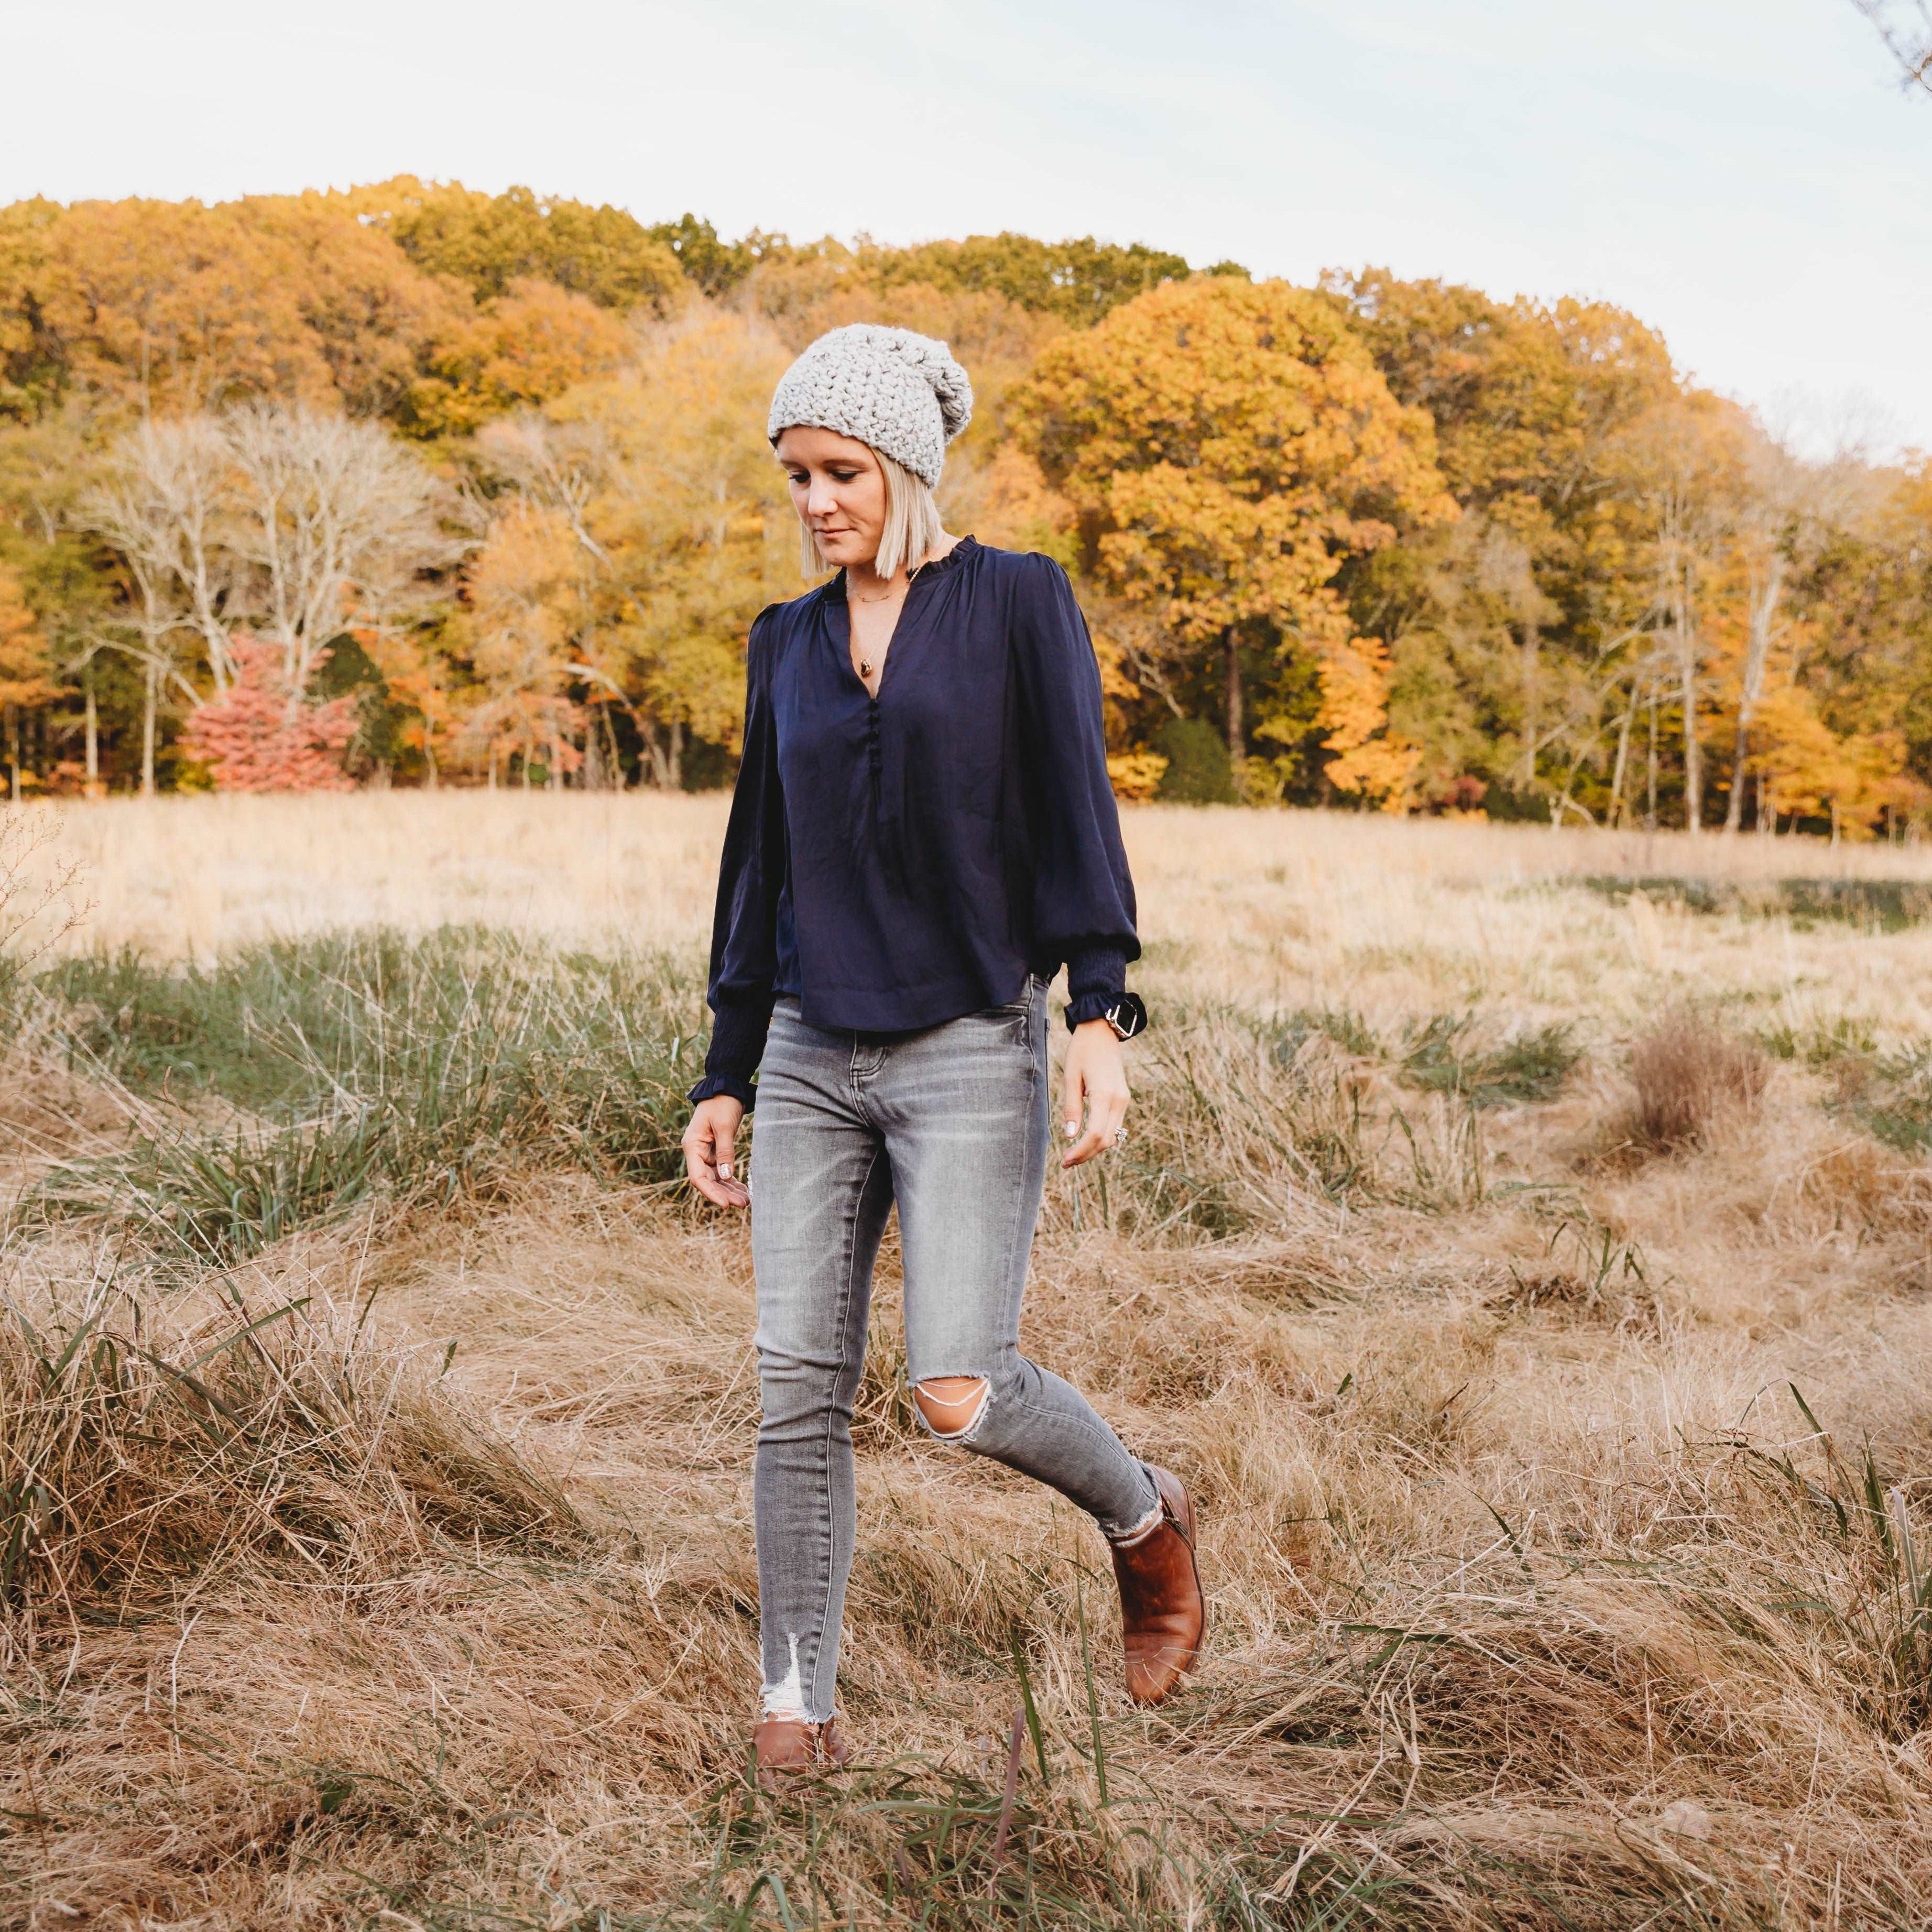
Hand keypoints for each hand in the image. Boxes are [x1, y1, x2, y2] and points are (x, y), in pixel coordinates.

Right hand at [682, 1096, 748, 1206]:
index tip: (725, 1205)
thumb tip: (726, 1177)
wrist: (726, 1088)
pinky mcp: (716, 1151)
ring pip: (716, 1178)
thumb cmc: (723, 1104)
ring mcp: (706, 1153)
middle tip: (743, 1204)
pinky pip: (722, 1171)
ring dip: (729, 1190)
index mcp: (692, 1146)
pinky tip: (743, 1190)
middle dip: (724, 1194)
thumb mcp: (724, 1127)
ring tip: (746, 1201)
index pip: (698, 1177)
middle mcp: (696, 1152)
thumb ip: (725, 1152)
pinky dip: (731, 1180)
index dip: (711, 1193)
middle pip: (708, 1180)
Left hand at [1062, 1019, 1129, 1168]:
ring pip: (1112, 1135)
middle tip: (1066, 1162)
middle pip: (1106, 1140)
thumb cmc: (1082, 1051)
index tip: (1066, 1160)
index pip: (1095, 1134)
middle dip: (1086, 1155)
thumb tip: (1070, 1136)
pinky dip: (1101, 1137)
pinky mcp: (1123, 1098)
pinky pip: (1115, 1125)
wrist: (1102, 1032)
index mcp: (1104, 1094)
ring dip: (1094, 1148)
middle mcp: (1119, 1100)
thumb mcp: (1070, 1077)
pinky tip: (1085, 1139)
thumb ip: (1072, 1108)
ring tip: (1073, 1153)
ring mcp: (1124, 1100)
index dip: (1081, 1151)